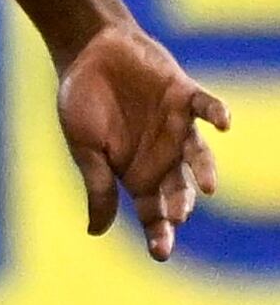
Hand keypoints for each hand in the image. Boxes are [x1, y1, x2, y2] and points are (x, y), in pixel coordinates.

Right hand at [57, 22, 230, 260]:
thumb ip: (97, 184)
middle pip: (177, 190)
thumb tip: (96, 232)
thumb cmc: (81, 102)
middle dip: (179, 207)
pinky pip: (207, 108)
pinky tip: (224, 124)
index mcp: (134, 171)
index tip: (160, 252)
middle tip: (177, 219)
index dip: (158, 232)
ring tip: (207, 187)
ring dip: (203, 169)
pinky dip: (217, 114)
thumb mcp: (84, 148)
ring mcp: (176, 126)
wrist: (88, 51)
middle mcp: (161, 154)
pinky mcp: (185, 96)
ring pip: (197, 155)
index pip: (151, 210)